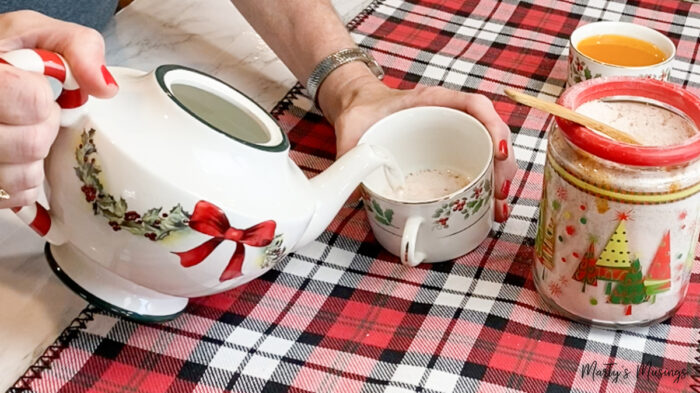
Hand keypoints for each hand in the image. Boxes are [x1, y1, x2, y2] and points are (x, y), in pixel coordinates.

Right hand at [0, 10, 117, 208]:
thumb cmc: (3, 58)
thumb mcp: (35, 33)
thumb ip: (77, 47)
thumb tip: (105, 87)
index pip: (32, 102)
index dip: (43, 100)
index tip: (36, 92)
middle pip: (32, 144)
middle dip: (43, 129)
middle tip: (31, 116)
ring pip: (22, 176)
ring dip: (34, 159)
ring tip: (22, 134)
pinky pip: (16, 197)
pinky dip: (25, 182)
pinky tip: (16, 158)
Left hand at [319, 64, 516, 222]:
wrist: (358, 109)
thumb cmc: (360, 114)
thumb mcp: (352, 129)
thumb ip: (350, 153)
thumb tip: (351, 192)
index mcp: (430, 101)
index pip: (473, 105)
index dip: (492, 125)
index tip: (498, 152)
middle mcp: (449, 115)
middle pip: (490, 132)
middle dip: (503, 163)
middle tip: (500, 193)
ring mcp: (453, 134)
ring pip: (489, 151)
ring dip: (500, 178)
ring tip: (499, 207)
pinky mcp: (451, 151)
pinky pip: (476, 163)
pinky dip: (486, 184)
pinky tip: (489, 207)